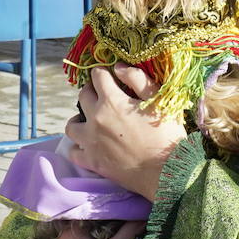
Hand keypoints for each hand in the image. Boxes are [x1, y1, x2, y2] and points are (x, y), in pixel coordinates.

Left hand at [65, 64, 187, 199]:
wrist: (165, 171)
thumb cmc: (166, 134)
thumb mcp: (159, 100)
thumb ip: (138, 79)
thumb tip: (118, 67)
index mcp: (112, 101)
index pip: (97, 76)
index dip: (104, 73)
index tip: (111, 77)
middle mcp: (95, 119)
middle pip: (82, 96)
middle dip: (92, 91)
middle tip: (104, 96)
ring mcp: (90, 141)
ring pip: (71, 125)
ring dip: (79, 119)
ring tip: (91, 121)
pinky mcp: (91, 161)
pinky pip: (74, 152)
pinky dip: (79, 147)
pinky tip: (91, 145)